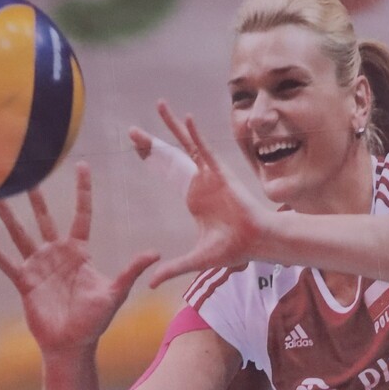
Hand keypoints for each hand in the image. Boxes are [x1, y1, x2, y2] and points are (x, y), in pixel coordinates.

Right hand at [0, 165, 158, 355]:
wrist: (72, 345)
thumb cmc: (95, 320)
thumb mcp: (115, 292)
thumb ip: (131, 271)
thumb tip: (155, 253)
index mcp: (79, 252)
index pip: (81, 214)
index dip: (82, 191)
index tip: (82, 165)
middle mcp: (56, 254)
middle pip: (44, 218)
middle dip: (36, 196)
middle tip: (27, 170)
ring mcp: (38, 266)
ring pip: (21, 234)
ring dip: (8, 215)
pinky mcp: (24, 282)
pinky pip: (7, 263)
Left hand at [144, 102, 270, 287]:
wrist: (255, 242)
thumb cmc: (233, 248)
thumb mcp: (195, 259)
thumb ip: (173, 268)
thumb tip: (151, 283)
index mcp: (193, 197)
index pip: (167, 173)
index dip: (152, 161)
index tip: (136, 148)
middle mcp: (200, 182)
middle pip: (171, 155)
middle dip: (152, 143)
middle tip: (133, 131)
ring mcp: (210, 175)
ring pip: (187, 144)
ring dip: (173, 126)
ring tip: (159, 106)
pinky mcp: (220, 173)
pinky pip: (205, 149)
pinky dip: (196, 134)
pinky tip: (186, 118)